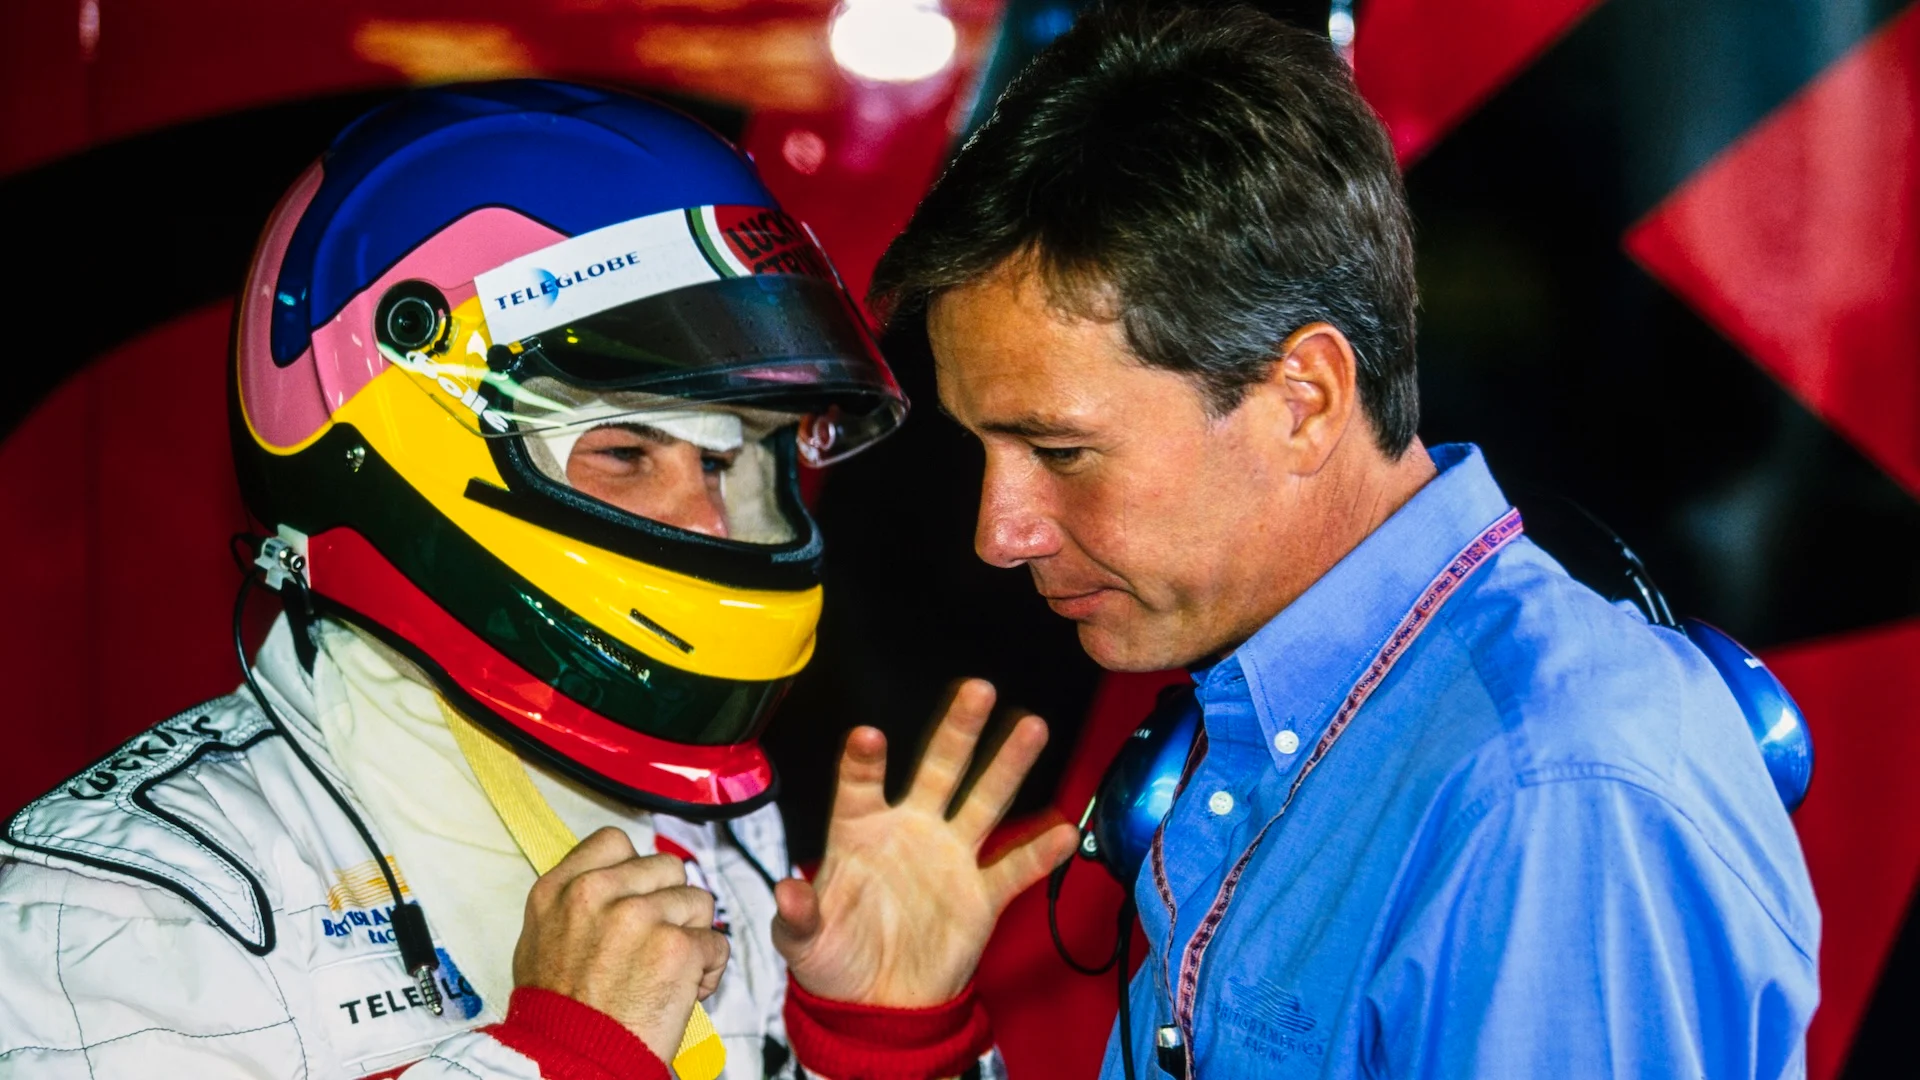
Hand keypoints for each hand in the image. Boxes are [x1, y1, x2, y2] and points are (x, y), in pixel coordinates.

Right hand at [512, 827, 729, 1061]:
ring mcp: (639, 916)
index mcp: (560, 888)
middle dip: (671, 904)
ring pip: (699, 902)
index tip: (639, 896)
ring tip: (669, 971)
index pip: (615, 841)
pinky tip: (684, 991)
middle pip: (667, 867)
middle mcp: (598, 892)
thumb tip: (611, 880)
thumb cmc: (558, 1012)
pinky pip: (716, 942)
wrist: (569, 1061)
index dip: (636, 869)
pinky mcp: (676, 947)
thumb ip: (574, 901)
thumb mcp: (539, 940)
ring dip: (693, 936)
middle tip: (656, 943)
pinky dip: (708, 969)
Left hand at [772, 679, 1078, 1006]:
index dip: (864, 761)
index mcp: (860, 832)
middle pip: (938, 769)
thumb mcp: (804, 942)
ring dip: (1008, 765)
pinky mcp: (979, 895)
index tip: (867, 737)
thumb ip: (799, 917)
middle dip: (959, 729)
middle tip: (978, 690)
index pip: (860, 785)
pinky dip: (1039, 852)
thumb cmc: (835, 960)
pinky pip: (1014, 868)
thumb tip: (787, 894)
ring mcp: (949, 858)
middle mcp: (910, 831)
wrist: (879, 1005)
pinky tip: (1061, 830)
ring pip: (983, 801)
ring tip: (1031, 728)